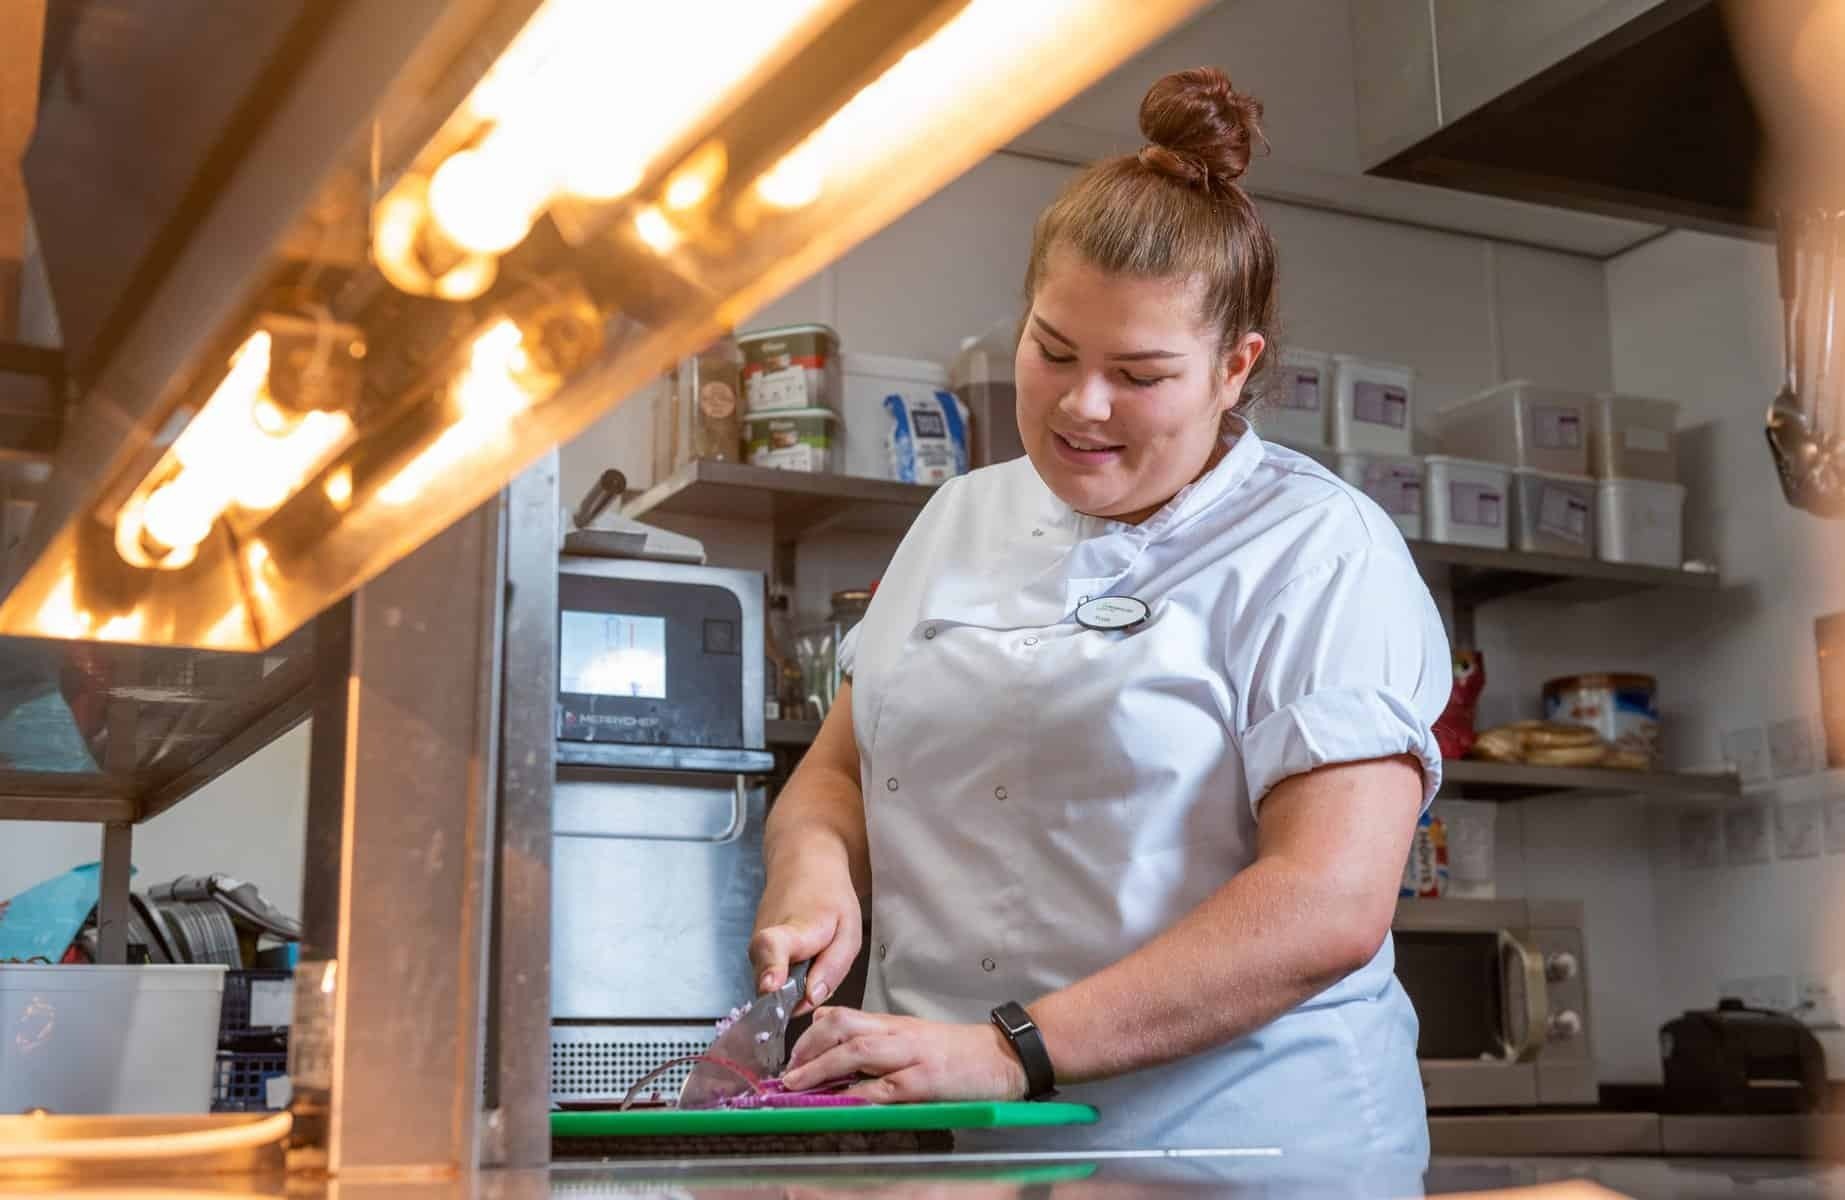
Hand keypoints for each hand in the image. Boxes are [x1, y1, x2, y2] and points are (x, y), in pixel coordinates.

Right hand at [750, 861, 861, 1014]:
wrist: (802, 865)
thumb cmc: (829, 897)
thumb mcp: (849, 930)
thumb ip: (833, 968)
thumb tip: (811, 999)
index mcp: (793, 929)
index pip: (771, 947)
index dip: (771, 968)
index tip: (771, 984)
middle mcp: (762, 942)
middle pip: (771, 986)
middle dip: (796, 996)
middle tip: (819, 969)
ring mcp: (754, 950)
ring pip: (773, 989)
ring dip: (795, 987)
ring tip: (814, 956)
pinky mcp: (753, 955)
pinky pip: (772, 982)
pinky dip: (790, 979)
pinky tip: (803, 958)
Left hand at [780, 1007, 1027, 1102]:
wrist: (1004, 1055)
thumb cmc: (957, 1051)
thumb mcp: (911, 1034)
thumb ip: (873, 1034)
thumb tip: (828, 1028)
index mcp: (892, 1024)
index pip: (841, 1016)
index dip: (808, 1034)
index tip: (789, 1055)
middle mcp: (896, 1035)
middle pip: (841, 1028)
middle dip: (806, 1049)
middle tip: (787, 1072)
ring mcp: (911, 1056)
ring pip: (856, 1052)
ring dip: (821, 1068)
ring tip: (798, 1084)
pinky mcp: (926, 1081)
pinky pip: (885, 1087)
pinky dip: (857, 1095)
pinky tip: (840, 1103)